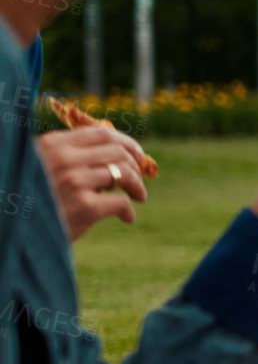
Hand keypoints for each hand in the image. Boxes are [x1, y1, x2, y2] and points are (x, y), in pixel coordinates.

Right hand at [33, 126, 148, 238]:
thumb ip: (70, 157)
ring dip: (137, 186)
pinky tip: (126, 218)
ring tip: (138, 197)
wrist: (13, 229)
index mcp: (53, 144)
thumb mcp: (43, 167)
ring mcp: (75, 181)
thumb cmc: (32, 198)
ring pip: (124, 174)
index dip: (127, 143)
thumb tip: (118, 153)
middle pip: (118, 152)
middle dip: (134, 166)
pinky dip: (128, 210)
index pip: (102, 134)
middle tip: (138, 181)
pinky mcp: (84, 207)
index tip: (138, 155)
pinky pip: (121, 202)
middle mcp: (65, 158)